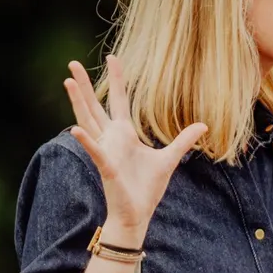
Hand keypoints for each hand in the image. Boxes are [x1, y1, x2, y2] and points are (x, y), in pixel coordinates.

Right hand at [64, 55, 206, 245]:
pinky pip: (95, 151)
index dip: (116, 80)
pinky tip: (75, 129)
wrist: (137, 215)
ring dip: (78, 103)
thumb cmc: (147, 189)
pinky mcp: (106, 167)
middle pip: (94, 105)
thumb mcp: (169, 159)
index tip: (112, 58)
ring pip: (88, 121)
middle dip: (84, 85)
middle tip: (72, 63)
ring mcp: (106, 151)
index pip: (118, 100)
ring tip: (68, 82)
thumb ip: (183, 140)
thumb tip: (204, 125)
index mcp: (125, 134)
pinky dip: (85, 141)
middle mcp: (111, 138)